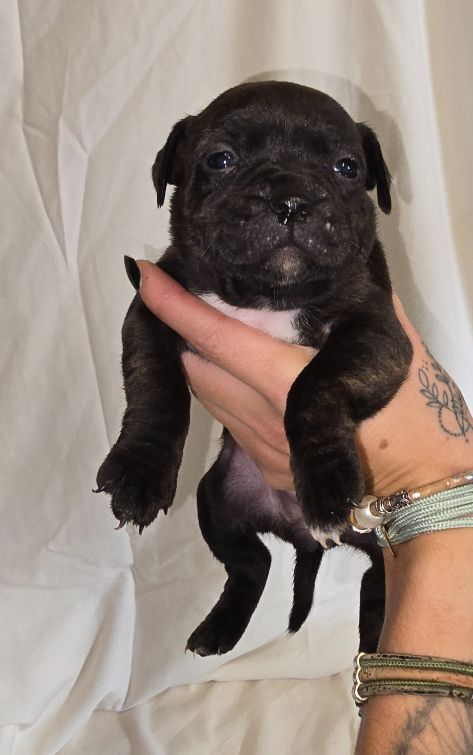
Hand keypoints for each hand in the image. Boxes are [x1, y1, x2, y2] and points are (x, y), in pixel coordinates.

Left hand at [135, 261, 472, 499]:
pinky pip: (229, 423)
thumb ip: (357, 301)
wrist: (425, 488)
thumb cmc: (413, 413)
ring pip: (208, 396)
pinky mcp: (268, 470)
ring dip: (202, 363)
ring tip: (209, 333)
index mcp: (288, 382)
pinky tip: (243, 378)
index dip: (174, 306)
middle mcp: (264, 418)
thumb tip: (337, 267)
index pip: (214, 337)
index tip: (143, 277)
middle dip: (185, 330)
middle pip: (198, 366)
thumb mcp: (388, 346)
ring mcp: (263, 449)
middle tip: (187, 297)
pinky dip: (225, 393)